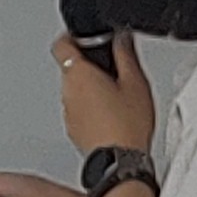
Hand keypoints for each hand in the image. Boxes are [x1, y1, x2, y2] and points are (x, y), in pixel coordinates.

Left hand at [57, 31, 156, 154]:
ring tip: (116, 93)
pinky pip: (79, 110)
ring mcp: (68, 112)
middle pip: (70, 68)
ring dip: (90, 87)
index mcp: (78, 74)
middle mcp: (67, 92)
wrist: (120, 161)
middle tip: (112, 67)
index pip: (61, 44)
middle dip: (89, 65)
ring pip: (75, 90)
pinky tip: (112, 113)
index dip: (72, 36)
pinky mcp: (74, 129)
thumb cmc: (126, 124)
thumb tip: (121, 37)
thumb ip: (125, 53)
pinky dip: (91, 107)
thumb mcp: (135, 81)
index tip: (84, 36)